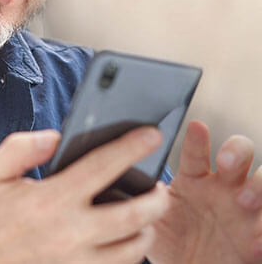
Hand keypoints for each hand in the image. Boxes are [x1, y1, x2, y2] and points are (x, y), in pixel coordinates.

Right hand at [0, 127, 169, 262]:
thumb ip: (22, 147)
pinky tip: (126, 238)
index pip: (102, 167)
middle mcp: (70, 232)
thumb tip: (57, 138)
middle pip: (133, 214)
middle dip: (157, 197)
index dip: (131, 147)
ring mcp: (76, 262)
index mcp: (51, 200)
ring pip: (134, 248)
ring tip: (147, 213)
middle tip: (161, 185)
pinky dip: (130, 253)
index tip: (151, 134)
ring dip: (148, 228)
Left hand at [148, 120, 261, 262]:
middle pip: (239, 154)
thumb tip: (122, 182)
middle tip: (225, 161)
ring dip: (258, 186)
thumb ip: (142, 199)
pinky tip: (254, 242)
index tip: (195, 126)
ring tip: (244, 199)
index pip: (195, 153)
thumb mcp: (152, 218)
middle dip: (236, 151)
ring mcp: (244, 211)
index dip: (197, 139)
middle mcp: (223, 188)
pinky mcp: (256, 238)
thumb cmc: (171, 239)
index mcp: (194, 179)